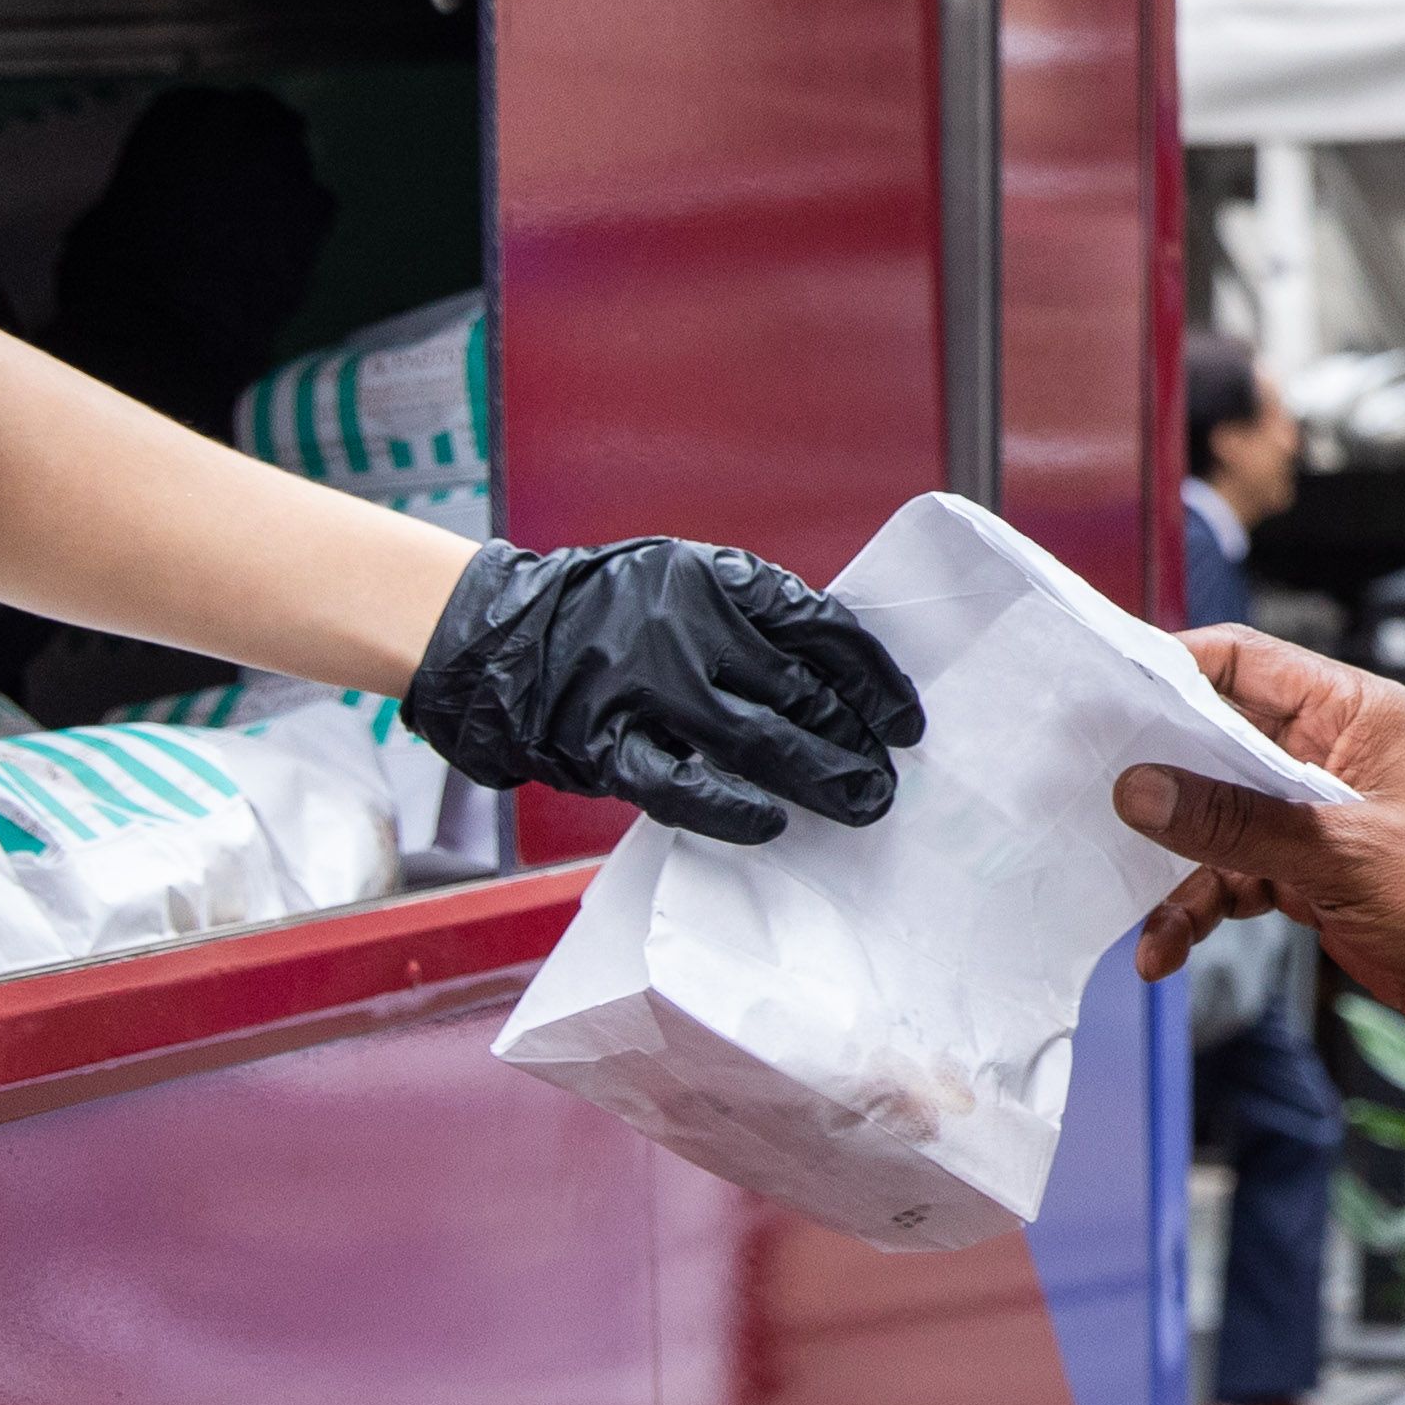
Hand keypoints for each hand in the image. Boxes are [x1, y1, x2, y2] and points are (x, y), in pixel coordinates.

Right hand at [403, 538, 925, 841]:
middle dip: (855, 739)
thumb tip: (840, 681)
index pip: (822, 627)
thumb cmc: (608, 612)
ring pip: (756, 740)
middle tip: (889, 776)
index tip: (906, 717)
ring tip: (861, 803)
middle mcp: (688, 627)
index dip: (874, 678)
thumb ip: (752, 619)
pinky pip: (680, 785)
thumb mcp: (685, 582)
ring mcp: (646, 686)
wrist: (498, 635)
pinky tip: (772, 824)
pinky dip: (731, 809)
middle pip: (800, 691)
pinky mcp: (606, 742)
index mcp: (717, 579)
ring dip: (818, 778)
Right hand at [1119, 626, 1404, 1066]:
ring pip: (1217, 820)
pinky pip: (1234, 879)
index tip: (1099, 692)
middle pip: (1216, 741)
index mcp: (1353, 715)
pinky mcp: (1313, 877)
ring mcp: (1318, 818)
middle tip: (1075, 790)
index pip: (1244, 662)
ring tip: (1116, 893)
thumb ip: (1237, 823)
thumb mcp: (1345, 855)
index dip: (1170, 669)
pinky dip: (1197, 909)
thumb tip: (1140, 789)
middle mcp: (1331, 756)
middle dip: (1153, 771)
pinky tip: (1162, 949)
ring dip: (1170, 861)